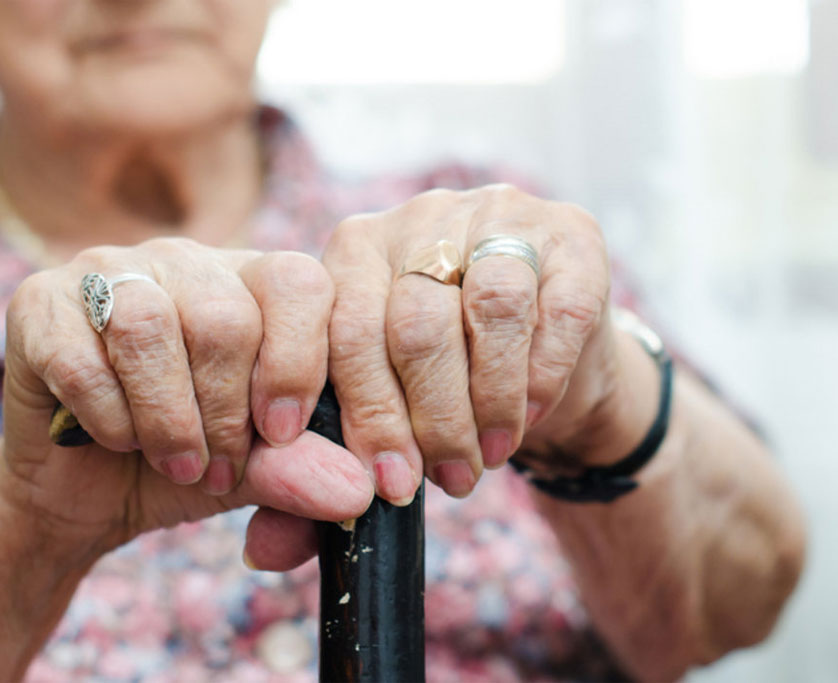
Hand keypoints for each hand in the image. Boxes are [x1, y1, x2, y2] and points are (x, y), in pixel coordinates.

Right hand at [0, 238, 372, 565]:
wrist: (86, 494)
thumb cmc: (190, 466)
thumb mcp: (258, 472)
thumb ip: (304, 471)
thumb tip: (357, 494)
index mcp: (254, 282)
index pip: (300, 282)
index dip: (298, 364)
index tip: (282, 435)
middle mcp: (188, 261)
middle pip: (226, 316)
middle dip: (226, 414)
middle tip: (217, 469)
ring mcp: (112, 270)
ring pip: (151, 325)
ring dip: (168, 418)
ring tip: (176, 463)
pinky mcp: (40, 301)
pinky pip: (82, 356)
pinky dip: (109, 418)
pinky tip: (118, 440)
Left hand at [323, 184, 623, 503]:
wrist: (543, 354)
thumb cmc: (446, 384)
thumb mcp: (381, 411)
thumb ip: (322, 464)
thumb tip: (265, 549)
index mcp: (356, 249)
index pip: (343, 324)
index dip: (360, 411)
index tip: (374, 481)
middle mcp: (422, 218)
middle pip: (414, 321)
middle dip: (425, 420)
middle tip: (438, 481)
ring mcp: (500, 215)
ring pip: (491, 307)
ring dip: (487, 401)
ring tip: (484, 458)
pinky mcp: (573, 235)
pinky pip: (559, 311)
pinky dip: (539, 377)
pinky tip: (526, 417)